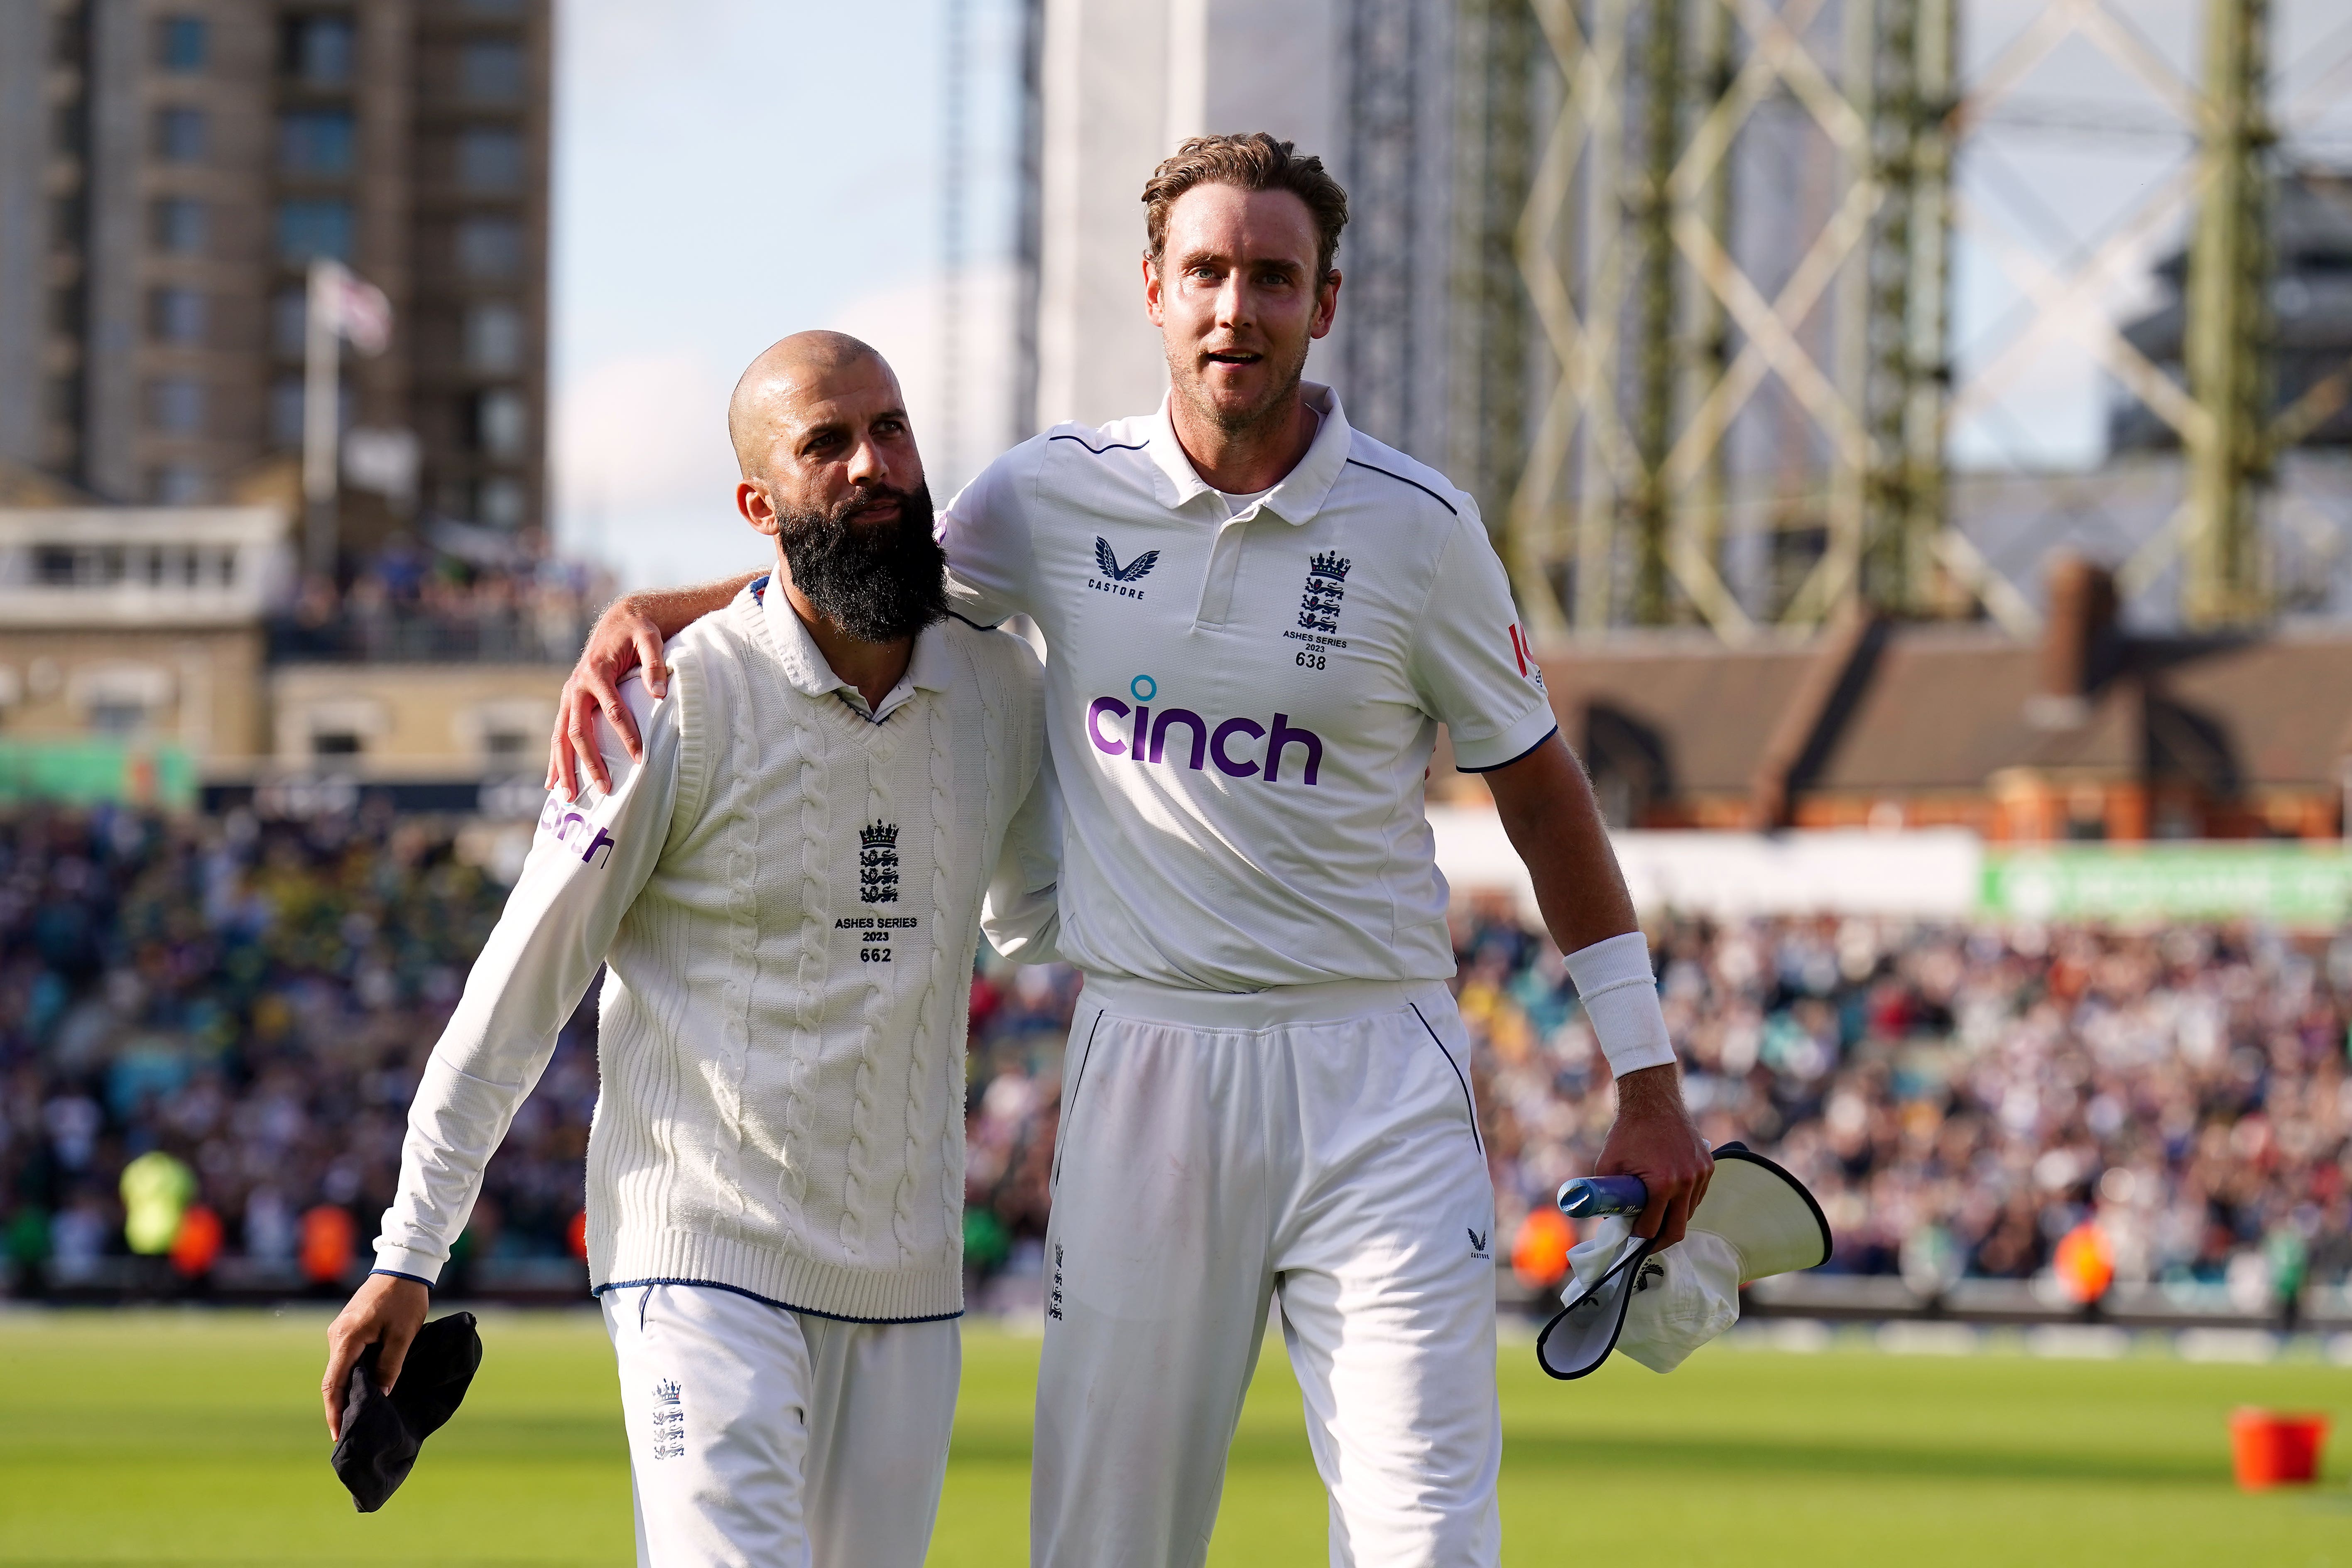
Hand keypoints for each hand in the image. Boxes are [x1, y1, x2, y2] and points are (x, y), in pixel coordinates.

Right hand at [322, 1273, 430, 1440]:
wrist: (402, 1267)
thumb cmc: (405, 1299)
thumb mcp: (403, 1335)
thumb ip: (390, 1365)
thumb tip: (381, 1394)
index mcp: (347, 1338)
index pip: (334, 1383)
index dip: (334, 1411)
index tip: (338, 1434)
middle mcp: (336, 1335)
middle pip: (333, 1379)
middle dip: (339, 1406)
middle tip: (349, 1431)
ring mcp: (339, 1331)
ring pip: (339, 1369)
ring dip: (346, 1391)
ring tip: (357, 1415)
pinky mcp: (347, 1328)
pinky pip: (345, 1359)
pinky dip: (350, 1376)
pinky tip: (362, 1389)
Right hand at [546, 597, 667, 799]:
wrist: (618, 620)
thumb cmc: (637, 631)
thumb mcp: (650, 639)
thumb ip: (654, 664)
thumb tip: (660, 694)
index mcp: (596, 672)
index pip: (611, 710)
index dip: (626, 735)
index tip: (639, 759)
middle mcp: (576, 686)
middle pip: (578, 731)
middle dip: (589, 762)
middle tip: (605, 789)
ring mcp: (569, 695)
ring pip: (561, 737)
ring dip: (564, 767)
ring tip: (569, 797)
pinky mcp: (569, 702)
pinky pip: (559, 734)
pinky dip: (556, 758)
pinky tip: (553, 782)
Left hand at [1596, 1065, 1711, 1247]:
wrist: (1652, 1101)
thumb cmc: (1627, 1132)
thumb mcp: (1608, 1165)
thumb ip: (1607, 1194)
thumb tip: (1609, 1219)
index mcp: (1661, 1184)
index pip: (1652, 1228)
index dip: (1638, 1236)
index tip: (1631, 1235)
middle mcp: (1686, 1182)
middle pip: (1677, 1229)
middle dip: (1659, 1240)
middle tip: (1647, 1241)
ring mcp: (1701, 1174)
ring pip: (1689, 1213)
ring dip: (1673, 1219)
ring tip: (1657, 1216)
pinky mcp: (1708, 1166)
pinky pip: (1698, 1196)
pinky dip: (1685, 1202)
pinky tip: (1670, 1198)